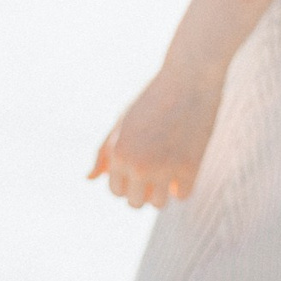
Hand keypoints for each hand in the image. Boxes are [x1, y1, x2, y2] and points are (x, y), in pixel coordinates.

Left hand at [91, 63, 226, 208]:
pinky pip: (182, 195)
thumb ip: (104, 152)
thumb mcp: (122, 121)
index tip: (140, 162)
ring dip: (163, 191)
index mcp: (119, 154)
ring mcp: (165, 168)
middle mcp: (139, 165)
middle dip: (143, 189)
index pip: (116, 190)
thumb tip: (90, 178)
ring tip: (169, 166)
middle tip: (156, 165)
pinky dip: (183, 185)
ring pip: (158, 204)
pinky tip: (184, 164)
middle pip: (135, 203)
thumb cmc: (152, 97)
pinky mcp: (190, 167)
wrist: (189, 76)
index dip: (127, 179)